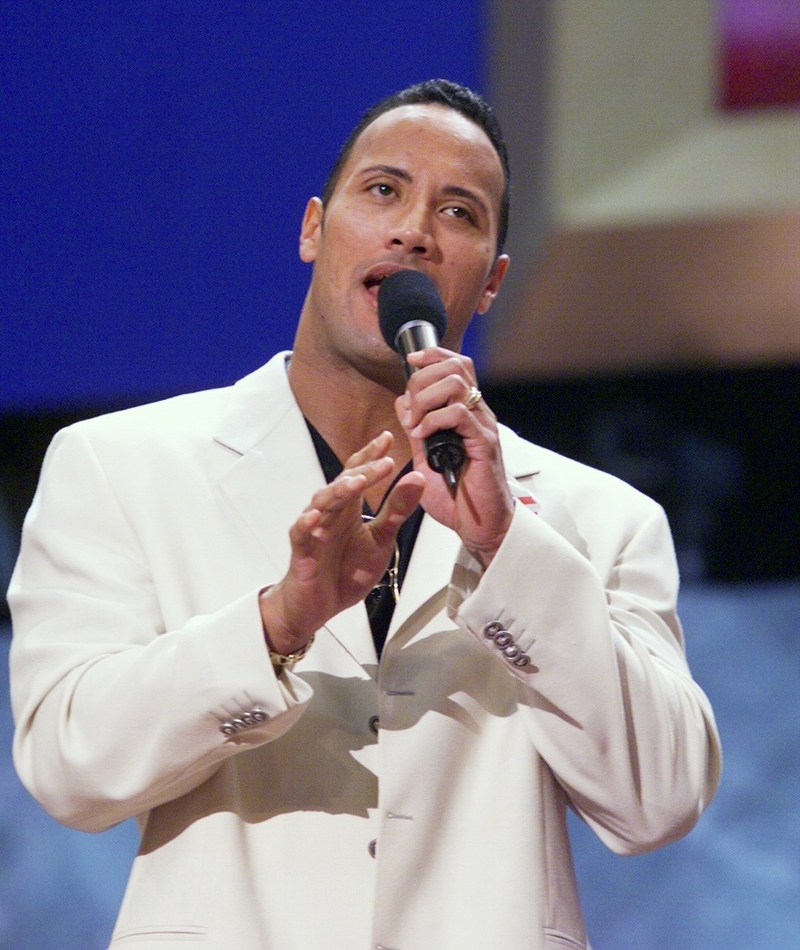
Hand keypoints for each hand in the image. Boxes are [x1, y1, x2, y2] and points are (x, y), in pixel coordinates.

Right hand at [259, 431, 424, 653]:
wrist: (319, 606)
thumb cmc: (345, 570)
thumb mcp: (381, 540)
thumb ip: (397, 511)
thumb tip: (419, 478)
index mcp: (349, 508)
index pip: (358, 473)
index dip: (371, 455)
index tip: (389, 437)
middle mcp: (330, 512)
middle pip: (343, 484)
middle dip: (364, 471)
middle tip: (386, 461)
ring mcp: (314, 530)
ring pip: (322, 503)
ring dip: (339, 491)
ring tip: (357, 482)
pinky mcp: (302, 552)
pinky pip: (301, 534)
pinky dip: (307, 524)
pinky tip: (315, 517)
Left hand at [396, 347, 513, 567]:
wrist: (478, 526)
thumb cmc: (457, 497)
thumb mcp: (426, 458)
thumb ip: (416, 430)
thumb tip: (403, 402)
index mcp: (466, 413)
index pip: (456, 365)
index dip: (433, 355)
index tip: (410, 361)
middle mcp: (478, 414)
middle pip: (456, 367)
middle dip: (423, 378)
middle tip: (410, 406)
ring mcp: (483, 427)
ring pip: (456, 385)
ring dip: (425, 398)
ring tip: (415, 423)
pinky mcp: (484, 444)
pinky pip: (459, 415)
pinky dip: (433, 420)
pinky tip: (422, 436)